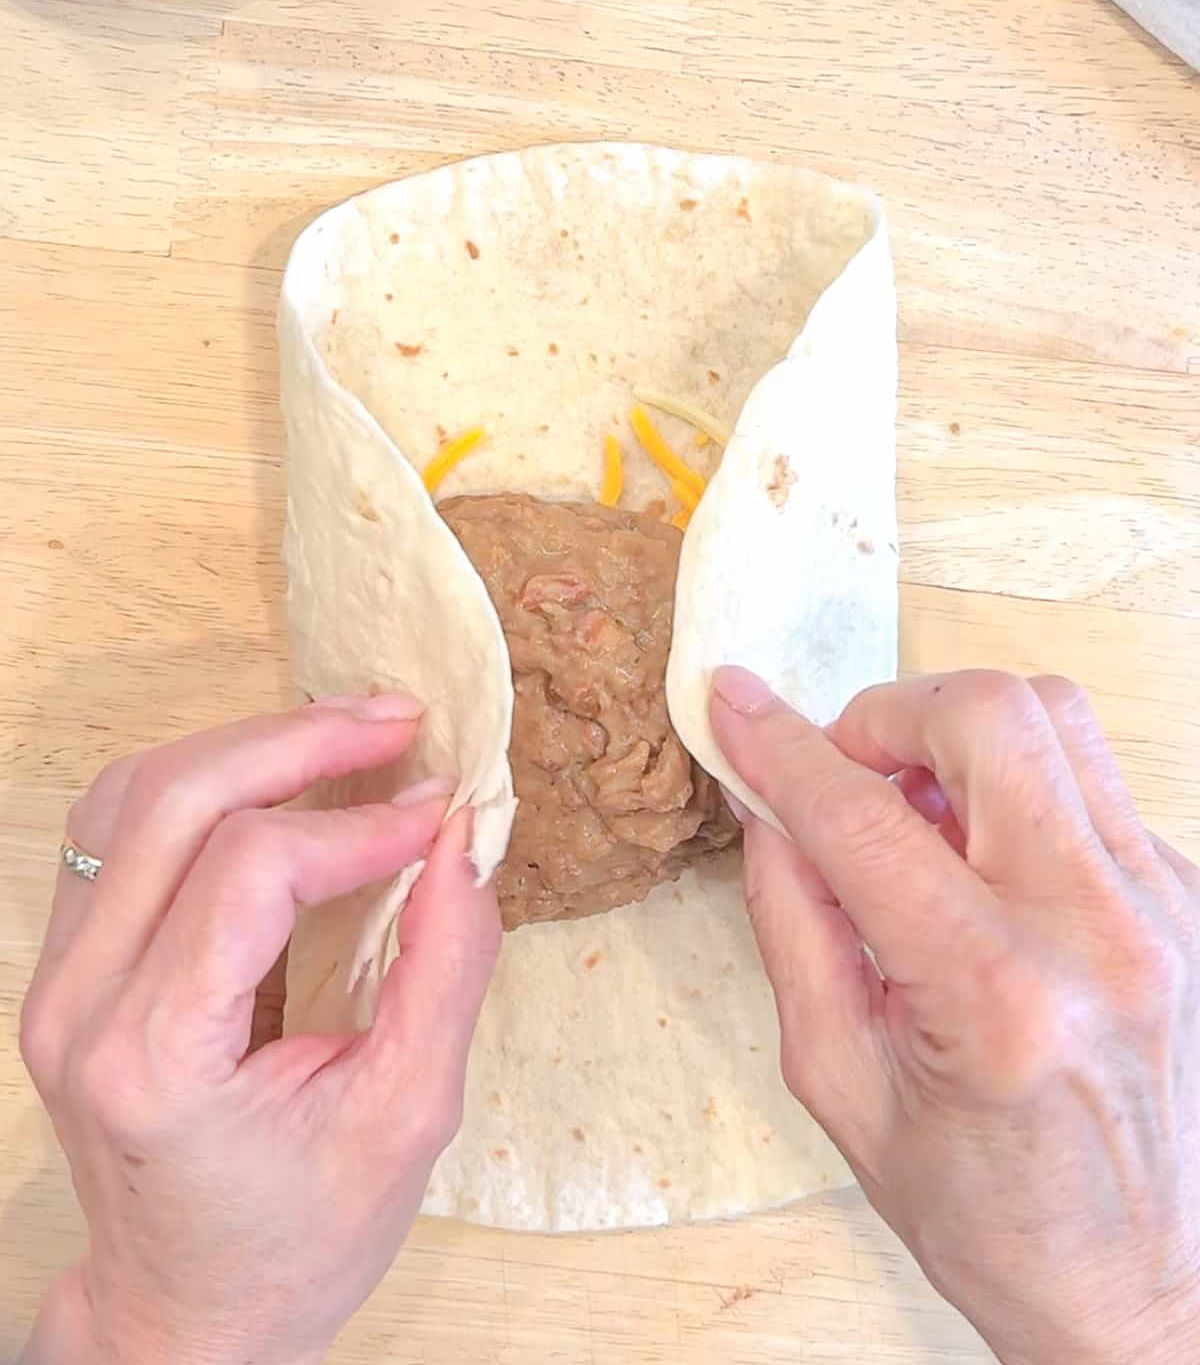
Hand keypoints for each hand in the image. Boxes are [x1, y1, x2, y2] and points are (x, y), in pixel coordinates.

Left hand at [19, 693, 499, 1364]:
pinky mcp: (68, 968)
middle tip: (399, 721)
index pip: (250, 867)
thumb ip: (445, 970)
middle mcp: (82, 1007)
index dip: (359, 823)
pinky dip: (203, 783)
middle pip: (174, 801)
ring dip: (246, 747)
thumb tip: (463, 841)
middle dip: (299, 741)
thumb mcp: (406, 1120)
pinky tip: (275, 778)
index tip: (439, 817)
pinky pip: (119, 830)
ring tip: (346, 734)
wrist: (188, 1316)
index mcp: (157, 1057)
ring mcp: (58, 983)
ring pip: (133, 796)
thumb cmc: (296, 1243)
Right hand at [712, 667, 1199, 1364]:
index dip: (781, 747)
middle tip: (846, 769)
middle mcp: (1099, 931)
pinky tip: (983, 868)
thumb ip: (793, 921)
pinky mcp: (1189, 899)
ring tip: (916, 810)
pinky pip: (1089, 786)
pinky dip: (1016, 794)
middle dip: (887, 716)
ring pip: (1056, 720)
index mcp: (996, 995)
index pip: (862, 820)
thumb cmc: (988, 1213)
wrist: (1138, 1288)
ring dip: (959, 737)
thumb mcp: (841, 1080)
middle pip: (989, 717)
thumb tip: (765, 804)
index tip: (734, 705)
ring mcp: (1164, 909)